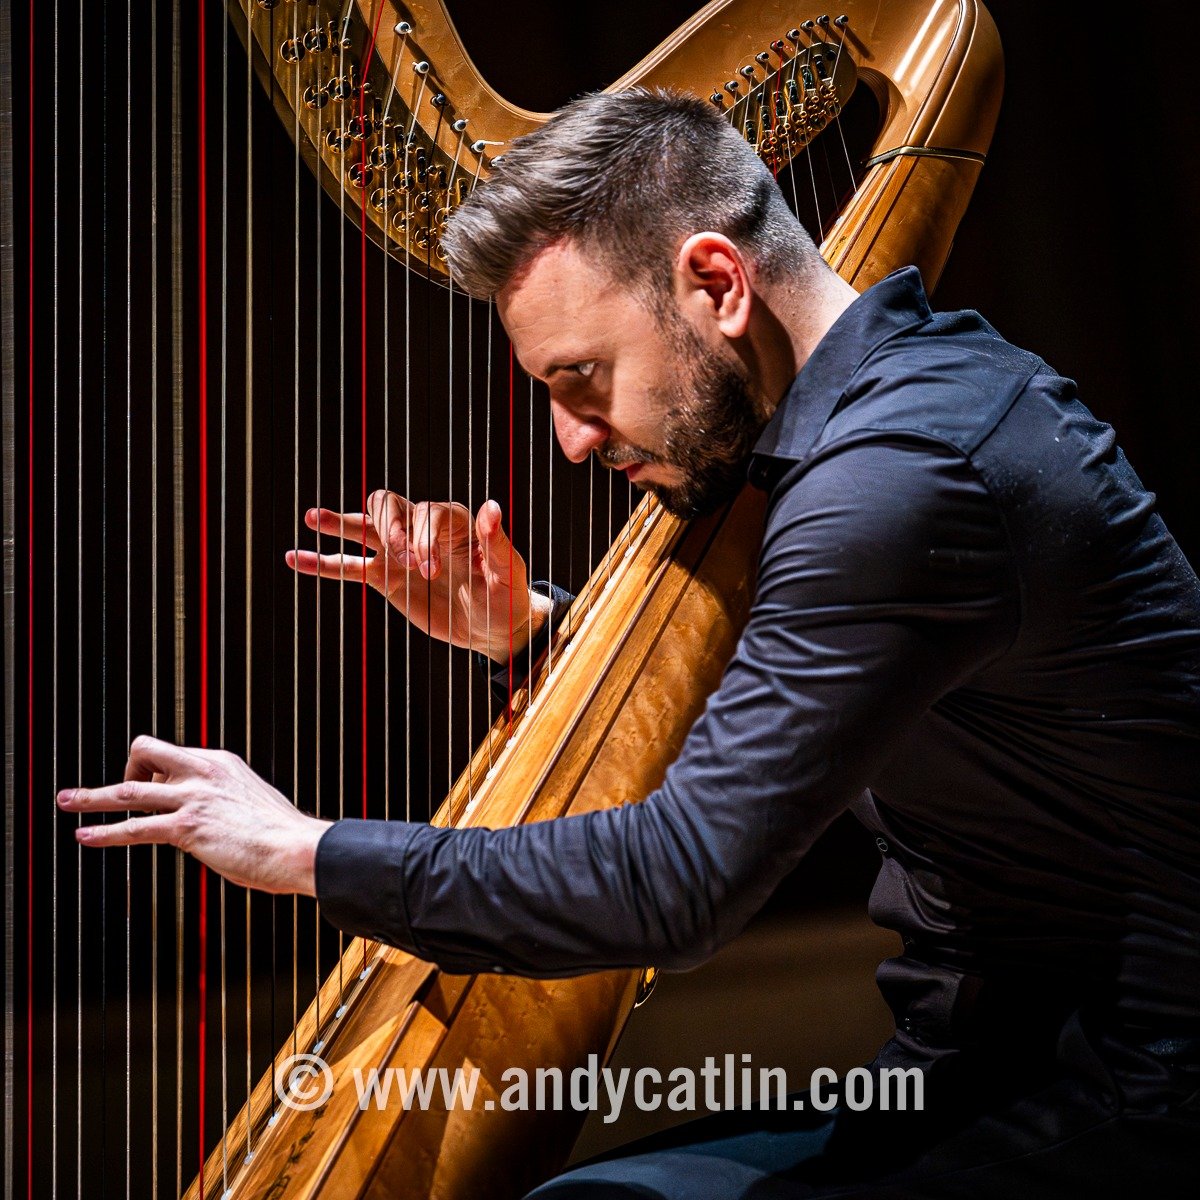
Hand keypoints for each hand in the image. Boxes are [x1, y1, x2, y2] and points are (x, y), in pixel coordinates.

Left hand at [56, 735, 330, 894]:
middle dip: (123, 770)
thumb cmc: (281, 834)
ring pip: (128, 791)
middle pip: (144, 752)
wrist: (296, 847)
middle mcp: (202, 772)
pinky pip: (134, 828)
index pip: (172, 755)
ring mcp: (192, 798)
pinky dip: (104, 833)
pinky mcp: (186, 827)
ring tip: (66, 802)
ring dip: (91, 797)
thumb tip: (216, 815)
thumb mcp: (252, 801)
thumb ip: (227, 800)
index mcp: (220, 763)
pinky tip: (84, 836)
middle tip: (112, 792)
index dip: (156, 772)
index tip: (152, 791)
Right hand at [286, 492, 553, 662]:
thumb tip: (491, 507)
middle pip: (391, 508)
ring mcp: (400, 554)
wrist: (494, 628)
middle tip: (400, 558)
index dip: (424, 538)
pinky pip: (349, 566)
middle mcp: (423, 531)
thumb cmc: (507, 596)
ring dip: (341, 522)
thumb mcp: (507, 572)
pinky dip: (323, 563)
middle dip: (390, 528)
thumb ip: (495, 541)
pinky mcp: (386, 579)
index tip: (430, 569)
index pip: (427, 514)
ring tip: (313, 517)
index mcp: (454, 523)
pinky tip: (296, 558)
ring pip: (365, 527)